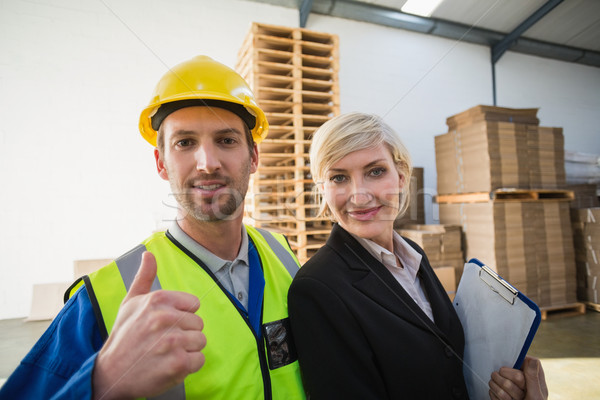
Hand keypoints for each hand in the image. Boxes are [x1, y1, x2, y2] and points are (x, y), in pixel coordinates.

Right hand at [92, 251, 205, 399]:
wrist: (110, 375)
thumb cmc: (124, 337)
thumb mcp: (130, 303)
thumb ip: (144, 277)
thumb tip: (148, 254)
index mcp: (157, 300)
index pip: (194, 304)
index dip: (182, 316)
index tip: (166, 325)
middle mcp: (165, 318)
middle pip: (198, 324)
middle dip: (185, 334)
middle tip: (163, 342)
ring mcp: (171, 341)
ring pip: (201, 341)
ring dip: (187, 350)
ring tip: (166, 353)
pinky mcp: (177, 364)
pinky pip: (199, 360)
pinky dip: (188, 366)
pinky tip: (170, 365)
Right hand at [489, 356, 547, 399]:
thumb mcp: (536, 396)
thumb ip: (533, 378)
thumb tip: (533, 360)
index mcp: (531, 373)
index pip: (519, 360)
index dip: (517, 371)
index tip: (521, 381)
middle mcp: (519, 374)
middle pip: (503, 370)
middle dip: (510, 386)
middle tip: (520, 395)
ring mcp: (507, 380)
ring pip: (494, 378)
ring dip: (504, 394)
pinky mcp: (498, 387)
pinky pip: (491, 388)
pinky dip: (498, 398)